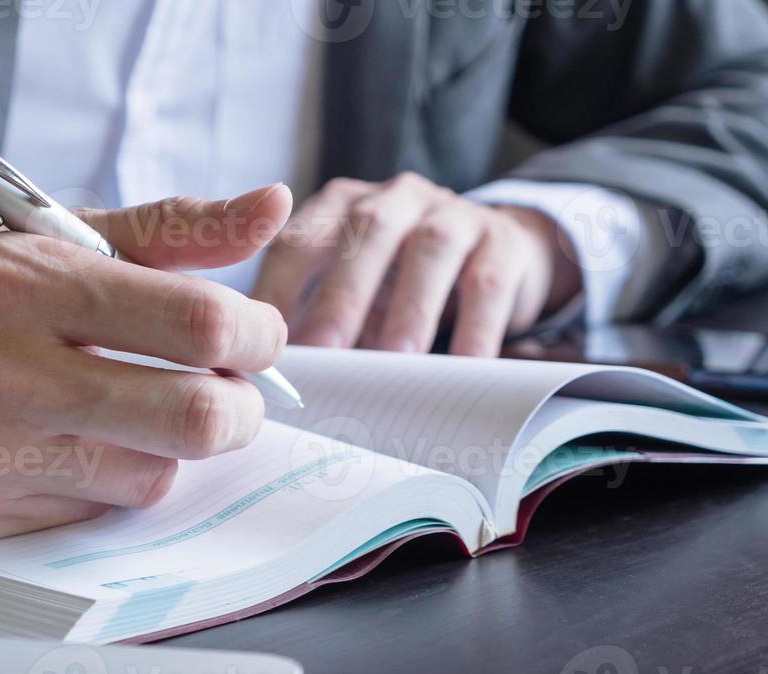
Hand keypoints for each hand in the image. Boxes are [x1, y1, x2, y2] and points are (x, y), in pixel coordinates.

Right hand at [0, 185, 293, 541]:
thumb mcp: (33, 233)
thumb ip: (159, 231)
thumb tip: (266, 210)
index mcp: (24, 282)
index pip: (196, 322)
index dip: (256, 334)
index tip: (255, 335)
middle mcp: (2, 369)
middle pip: (194, 417)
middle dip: (240, 409)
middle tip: (231, 393)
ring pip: (149, 477)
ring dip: (169, 449)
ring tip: (137, 413)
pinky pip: (86, 513)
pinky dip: (103, 480)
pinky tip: (73, 445)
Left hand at [253, 173, 581, 356]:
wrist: (495, 254)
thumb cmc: (400, 282)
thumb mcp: (354, 291)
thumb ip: (317, 319)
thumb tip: (276, 381)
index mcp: (341, 207)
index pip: (299, 240)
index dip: (278, 290)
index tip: (264, 344)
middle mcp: (394, 198)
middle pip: (364, 234)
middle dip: (340, 296)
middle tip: (324, 354)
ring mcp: (452, 213)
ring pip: (431, 249)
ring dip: (409, 309)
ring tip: (395, 364)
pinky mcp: (503, 242)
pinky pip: (488, 284)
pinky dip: (474, 330)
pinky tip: (462, 369)